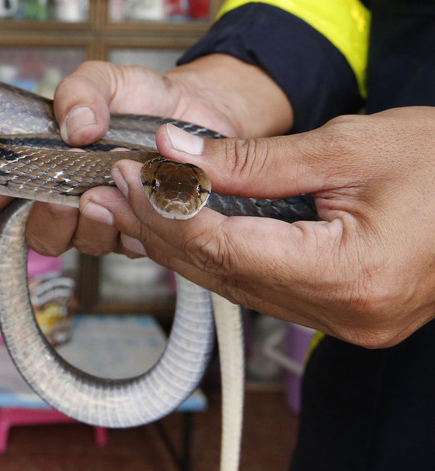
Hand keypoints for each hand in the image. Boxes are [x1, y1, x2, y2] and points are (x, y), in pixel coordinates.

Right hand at [0, 55, 291, 256]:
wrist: (203, 113)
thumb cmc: (146, 98)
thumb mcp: (108, 80)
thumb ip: (81, 92)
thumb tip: (74, 127)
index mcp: (45, 164)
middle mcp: (68, 198)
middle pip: (38, 234)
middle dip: (51, 218)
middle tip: (70, 192)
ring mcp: (104, 219)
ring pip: (84, 243)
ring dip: (99, 219)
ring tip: (120, 183)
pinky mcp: (140, 232)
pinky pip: (129, 245)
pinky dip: (137, 222)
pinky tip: (149, 195)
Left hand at [81, 106, 434, 347]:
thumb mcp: (346, 147)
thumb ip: (252, 160)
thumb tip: (177, 152)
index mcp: (350, 275)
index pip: (226, 248)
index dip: (169, 210)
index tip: (133, 175)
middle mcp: (343, 314)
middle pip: (222, 275)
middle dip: (163, 229)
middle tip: (120, 188)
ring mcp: (343, 323)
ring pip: (236, 287)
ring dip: (185, 245)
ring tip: (142, 204)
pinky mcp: (341, 313)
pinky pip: (262, 289)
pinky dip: (223, 258)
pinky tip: (191, 229)